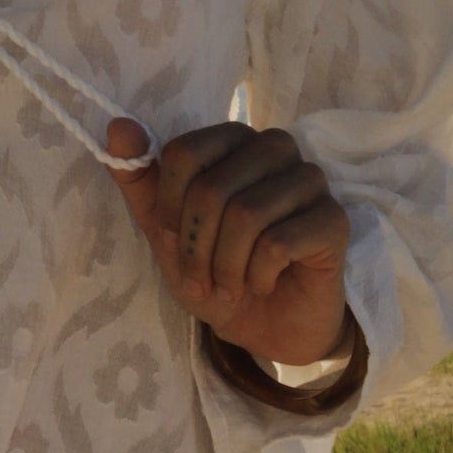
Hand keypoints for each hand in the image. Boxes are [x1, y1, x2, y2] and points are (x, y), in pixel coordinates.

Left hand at [105, 118, 351, 366]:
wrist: (265, 325)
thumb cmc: (216, 271)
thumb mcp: (165, 231)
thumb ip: (140, 180)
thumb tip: (118, 126)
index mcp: (233, 142)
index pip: (184, 153)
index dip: (169, 207)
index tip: (174, 240)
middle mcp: (275, 149)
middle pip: (213, 187)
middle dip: (196, 247)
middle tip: (202, 279)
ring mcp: (310, 181)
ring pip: (247, 215)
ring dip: (226, 266)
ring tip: (230, 285)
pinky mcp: (333, 220)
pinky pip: (278, 243)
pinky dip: (257, 275)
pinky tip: (264, 283)